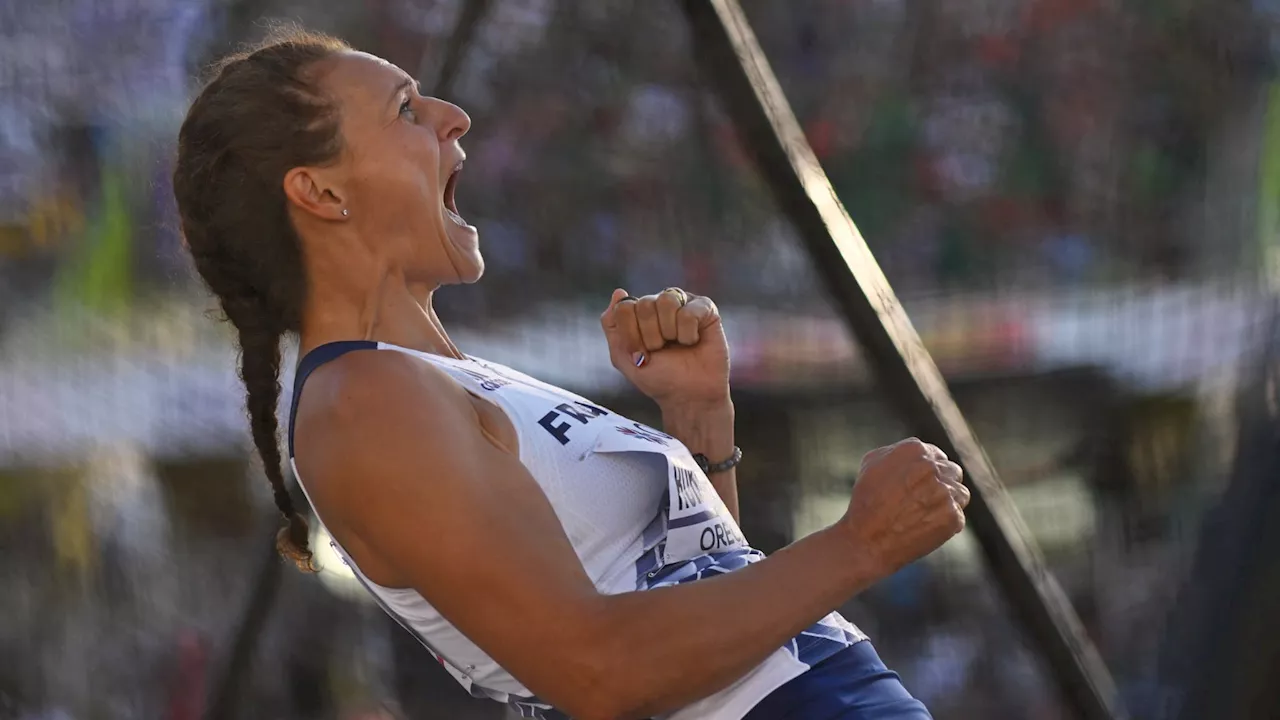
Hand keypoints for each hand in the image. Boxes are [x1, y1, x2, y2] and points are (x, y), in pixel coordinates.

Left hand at [600, 288, 729, 408]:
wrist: (689, 396)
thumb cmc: (657, 378)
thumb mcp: (623, 357)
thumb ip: (612, 325)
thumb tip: (619, 292)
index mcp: (638, 312)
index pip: (624, 307)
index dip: (631, 335)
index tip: (640, 354)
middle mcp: (660, 303)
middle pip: (645, 304)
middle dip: (650, 336)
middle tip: (660, 351)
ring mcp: (683, 303)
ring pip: (666, 301)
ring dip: (669, 332)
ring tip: (677, 344)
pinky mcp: (705, 309)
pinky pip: (689, 312)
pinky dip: (688, 334)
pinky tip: (693, 342)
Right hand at [839, 438, 968, 575]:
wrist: (867, 541)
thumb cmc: (866, 503)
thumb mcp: (871, 464)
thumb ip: (897, 452)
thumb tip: (917, 454)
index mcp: (914, 450)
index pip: (936, 455)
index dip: (929, 470)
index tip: (922, 483)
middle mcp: (932, 467)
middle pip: (952, 471)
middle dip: (942, 483)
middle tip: (926, 499)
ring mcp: (945, 492)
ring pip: (960, 492)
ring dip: (948, 501)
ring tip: (926, 514)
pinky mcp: (953, 516)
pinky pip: (958, 515)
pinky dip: (945, 522)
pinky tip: (926, 527)